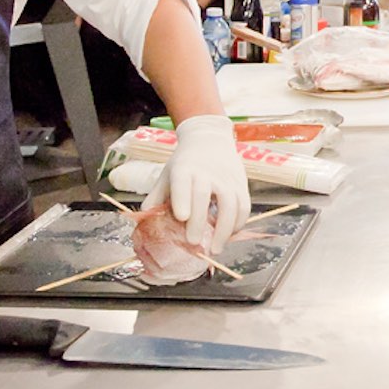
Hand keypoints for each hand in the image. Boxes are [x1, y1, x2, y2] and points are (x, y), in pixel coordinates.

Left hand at [148, 115, 250, 251]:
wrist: (209, 139)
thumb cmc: (185, 163)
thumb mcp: (167, 174)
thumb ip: (157, 198)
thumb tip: (144, 222)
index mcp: (183, 169)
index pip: (182, 183)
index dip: (182, 199)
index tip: (180, 217)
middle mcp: (206, 172)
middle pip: (204, 196)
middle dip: (200, 221)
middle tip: (194, 243)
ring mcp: (226, 178)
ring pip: (230, 204)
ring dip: (224, 229)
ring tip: (215, 249)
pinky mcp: (241, 184)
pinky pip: (244, 206)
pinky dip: (238, 224)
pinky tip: (229, 235)